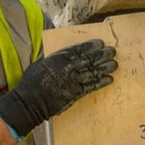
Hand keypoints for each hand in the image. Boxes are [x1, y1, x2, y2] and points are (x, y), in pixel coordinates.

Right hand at [0, 39, 116, 136]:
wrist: (29, 102)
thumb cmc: (31, 82)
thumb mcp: (40, 63)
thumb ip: (52, 58)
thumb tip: (60, 52)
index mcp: (58, 59)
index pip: (78, 50)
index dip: (90, 46)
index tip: (100, 42)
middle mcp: (68, 69)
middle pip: (88, 60)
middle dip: (102, 55)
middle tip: (112, 52)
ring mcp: (73, 82)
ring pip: (92, 72)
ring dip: (105, 68)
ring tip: (115, 64)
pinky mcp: (75, 94)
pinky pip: (91, 87)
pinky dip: (101, 83)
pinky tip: (110, 79)